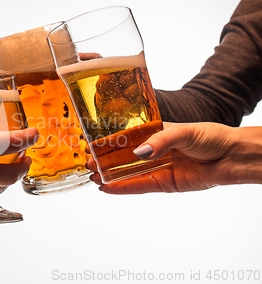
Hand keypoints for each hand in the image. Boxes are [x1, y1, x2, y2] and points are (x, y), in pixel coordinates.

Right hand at [87, 122, 261, 193]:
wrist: (232, 157)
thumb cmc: (211, 137)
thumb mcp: (184, 132)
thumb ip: (160, 141)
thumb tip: (140, 153)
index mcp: (155, 133)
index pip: (126, 137)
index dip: (108, 142)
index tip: (91, 145)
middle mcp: (154, 151)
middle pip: (123, 157)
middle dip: (105, 160)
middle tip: (88, 163)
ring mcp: (157, 168)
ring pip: (128, 173)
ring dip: (110, 175)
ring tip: (93, 177)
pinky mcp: (164, 184)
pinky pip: (139, 186)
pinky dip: (123, 188)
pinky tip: (108, 187)